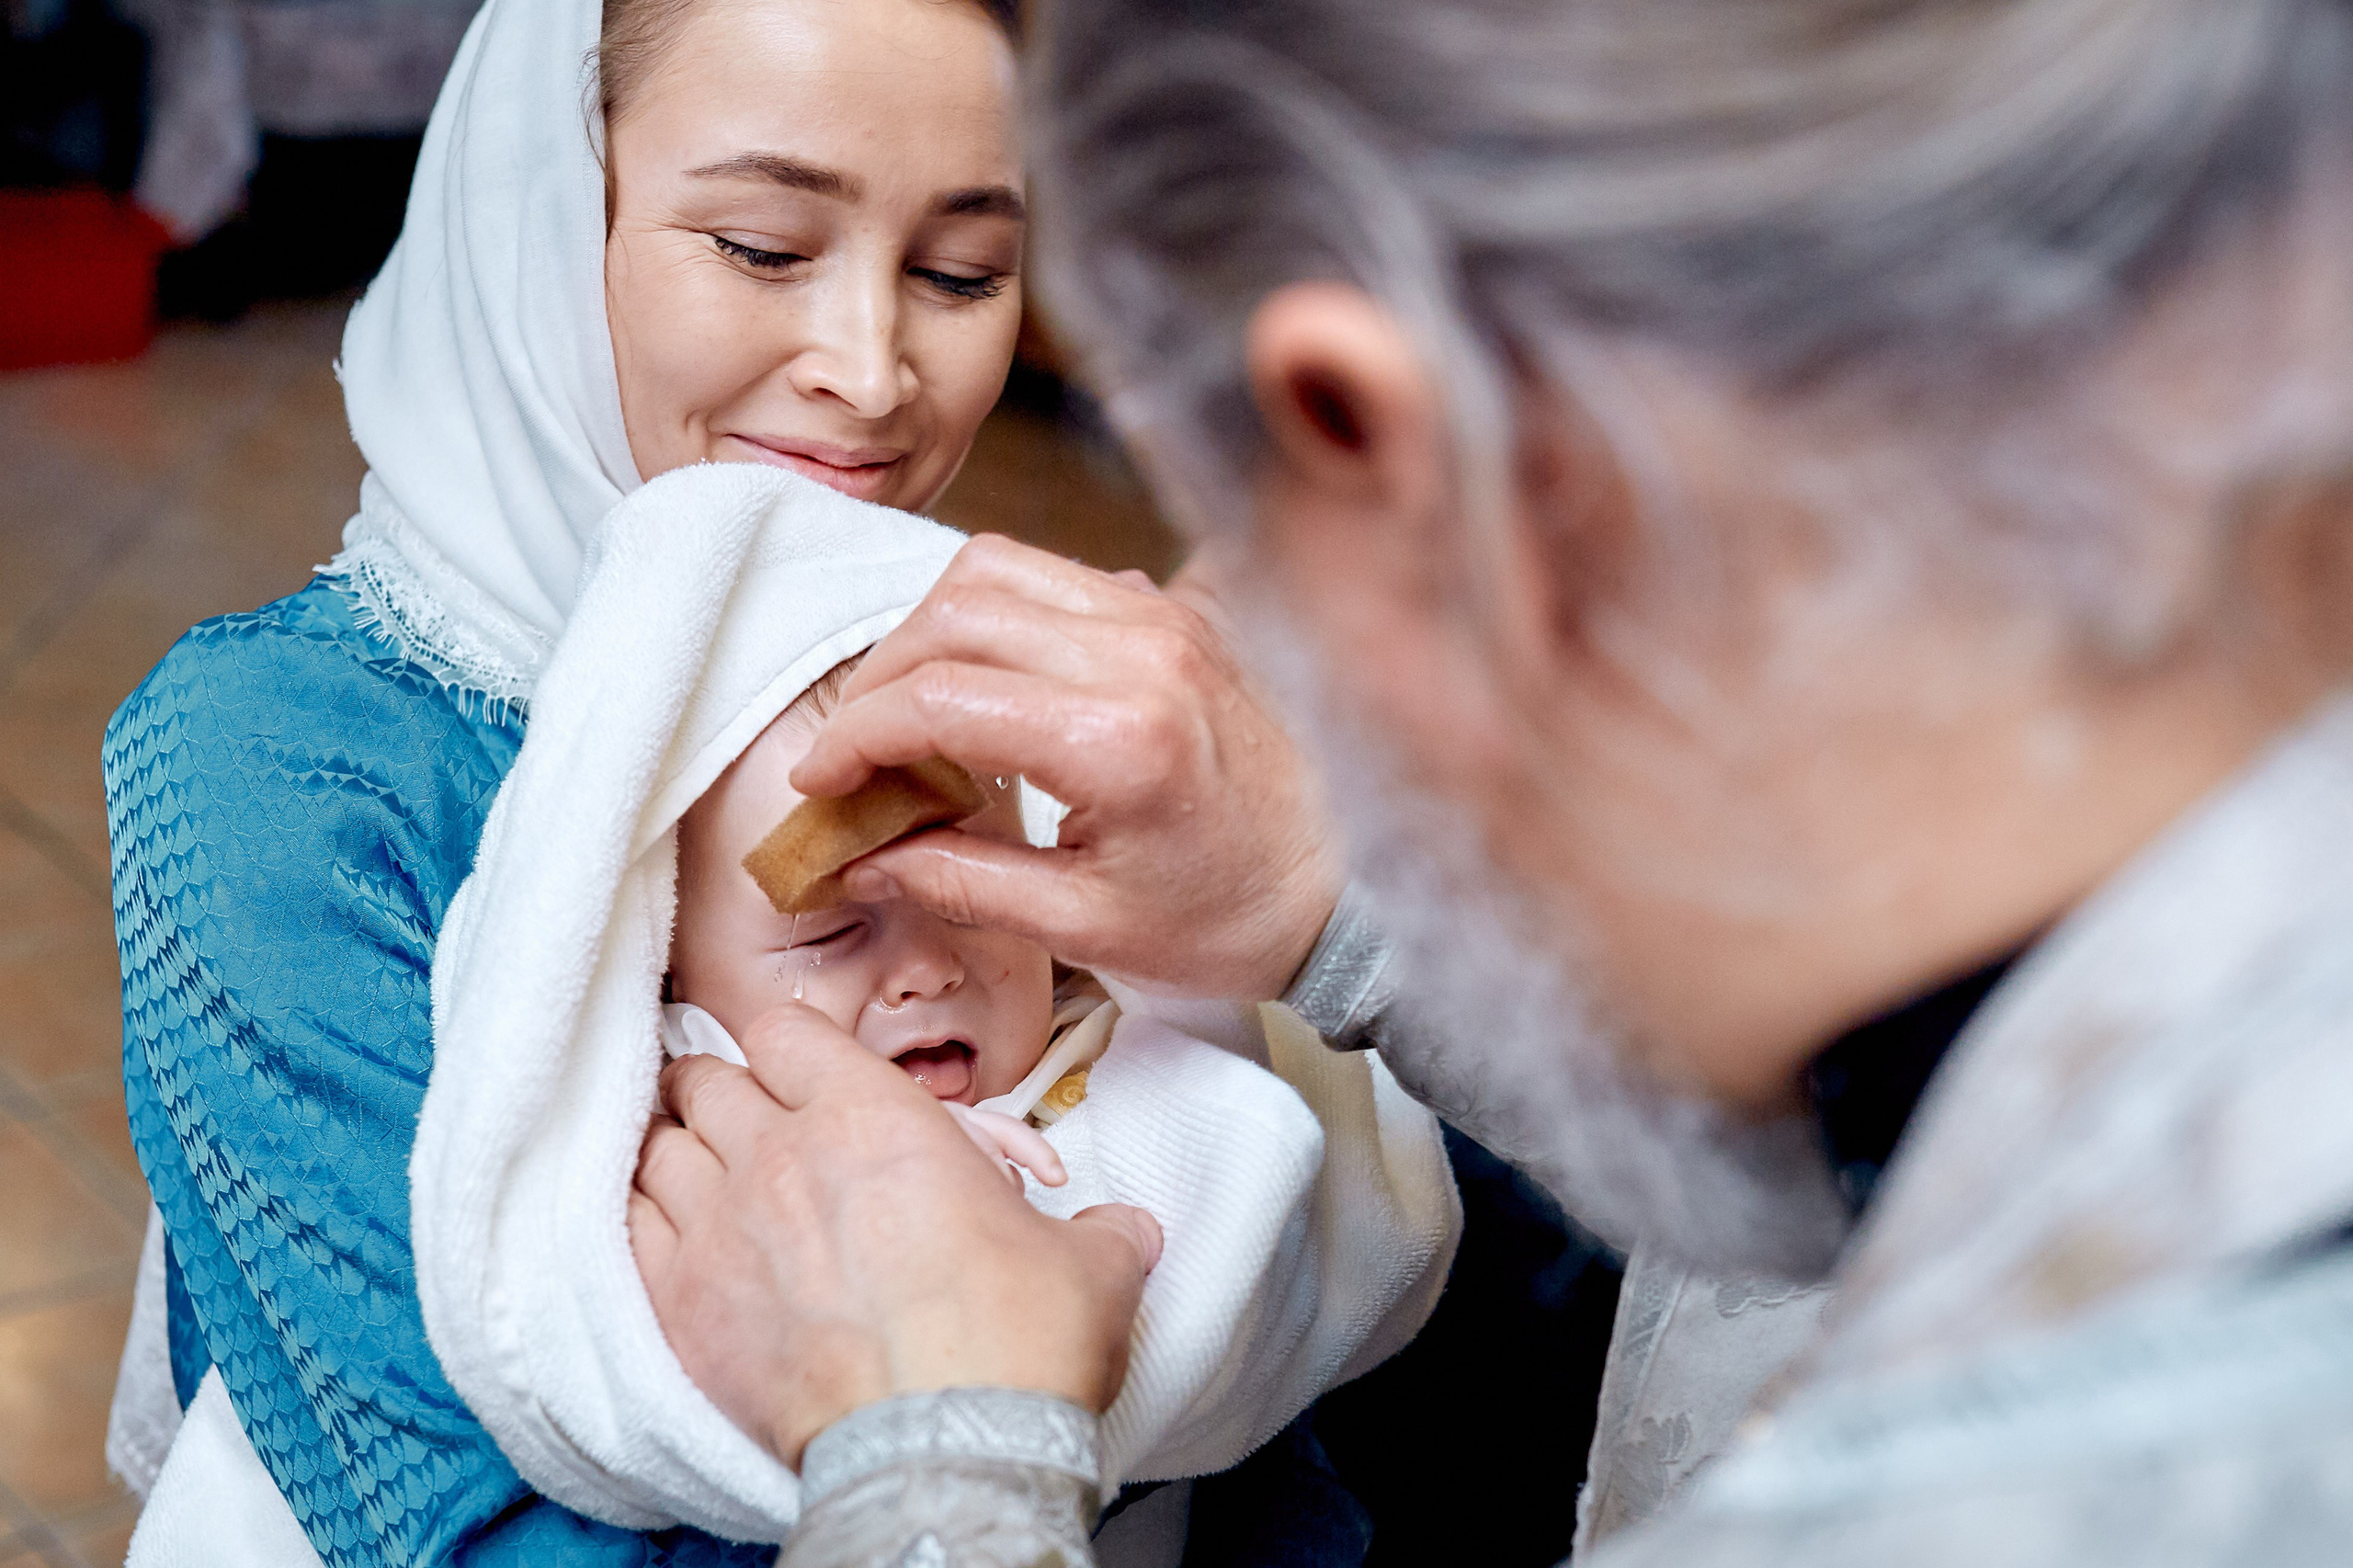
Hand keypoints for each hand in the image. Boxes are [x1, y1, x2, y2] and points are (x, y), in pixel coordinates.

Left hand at [630, 1002, 1160, 1467]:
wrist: (948, 1449)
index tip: (803, 1073)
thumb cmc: (1013, 1344)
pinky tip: (669, 1234)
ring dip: (679, 1152)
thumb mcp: (1087, 1263)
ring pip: (658, 1145)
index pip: (784, 1030)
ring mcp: (721, 1222)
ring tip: (705, 1175)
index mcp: (873, 1115)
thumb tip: (1127, 1231)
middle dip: (725, 1093)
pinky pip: (626, 1221)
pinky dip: (641, 1217)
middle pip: (706, 1079)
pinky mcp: (680, 1299)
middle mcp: (782, 1151)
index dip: (791, 1048)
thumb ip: (1099, 1229)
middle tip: (750, 1122)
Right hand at [791, 535, 1341, 999]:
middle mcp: (1143, 649)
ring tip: (913, 708)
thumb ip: (958, 880)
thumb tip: (860, 857)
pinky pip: (1061, 576)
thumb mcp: (1085, 928)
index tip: (820, 785)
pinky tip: (996, 684)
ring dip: (933, 628)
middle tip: (857, 752)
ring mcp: (1168, 615)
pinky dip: (1002, 613)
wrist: (1357, 889)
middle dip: (880, 678)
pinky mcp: (1183, 608)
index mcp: (1119, 736)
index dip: (854, 738)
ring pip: (1000, 567)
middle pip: (954, 609)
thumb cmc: (1235, 918)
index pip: (937, 697)